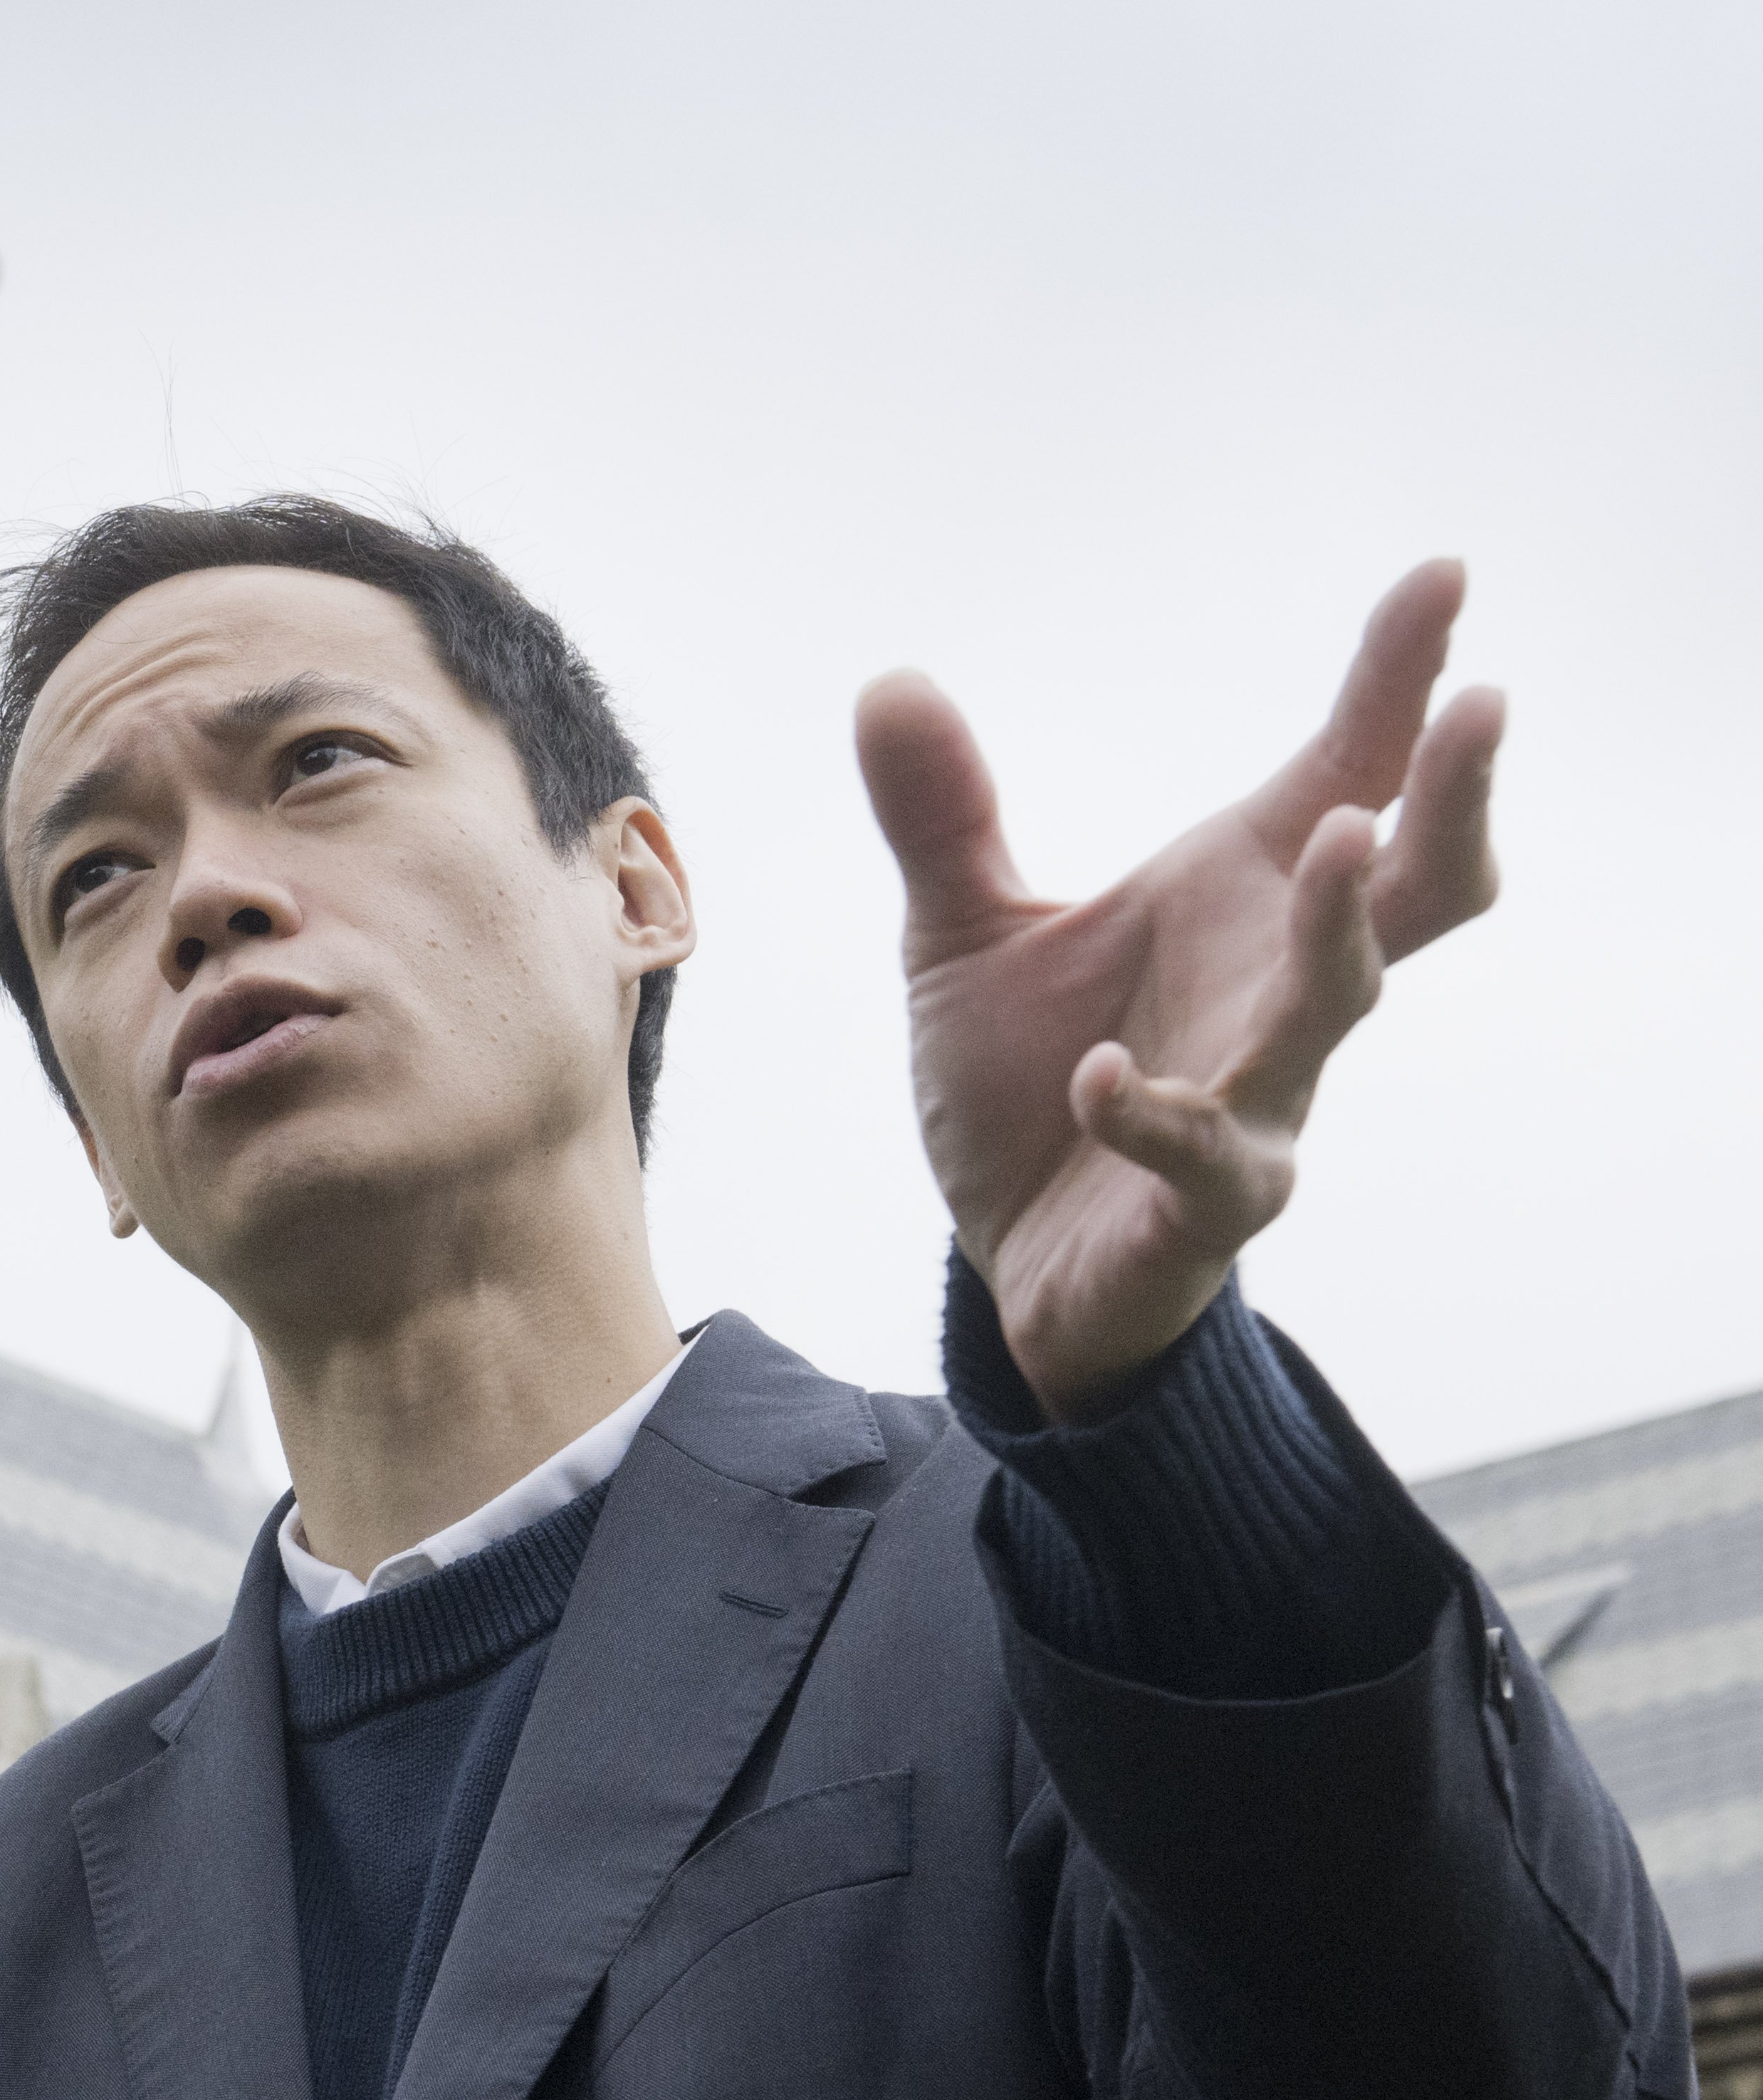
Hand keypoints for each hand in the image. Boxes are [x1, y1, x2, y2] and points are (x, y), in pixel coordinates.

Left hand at [856, 562, 1502, 1422]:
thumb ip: (941, 820)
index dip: (1397, 679)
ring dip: (1346, 924)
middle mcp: (1276, 985)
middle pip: (1419, 883)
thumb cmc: (1029, 1082)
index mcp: (1242, 898)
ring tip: (1347, 835)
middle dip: (1454, 796)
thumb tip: (888, 682)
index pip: (1349, 769)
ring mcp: (1261, 1097)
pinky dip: (1153, 1113)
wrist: (1014, 1259)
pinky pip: (1208, 1156)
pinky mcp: (1209, 1204)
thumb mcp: (960, 938)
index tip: (1441, 571)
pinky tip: (1095, 1075)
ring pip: (1342, 1002)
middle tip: (1481, 702)